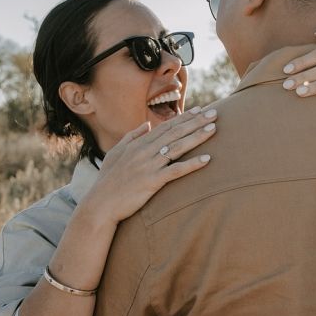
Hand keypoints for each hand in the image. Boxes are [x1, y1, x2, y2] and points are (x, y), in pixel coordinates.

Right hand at [82, 107, 217, 223]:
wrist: (101, 204)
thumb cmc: (108, 180)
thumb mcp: (116, 153)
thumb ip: (132, 137)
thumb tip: (147, 125)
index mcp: (138, 144)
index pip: (165, 127)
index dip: (184, 118)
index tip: (200, 110)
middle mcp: (145, 151)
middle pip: (175, 133)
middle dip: (196, 122)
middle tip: (214, 113)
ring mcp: (149, 166)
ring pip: (177, 148)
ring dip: (197, 137)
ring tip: (213, 129)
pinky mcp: (152, 181)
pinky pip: (176, 171)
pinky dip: (192, 164)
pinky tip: (207, 159)